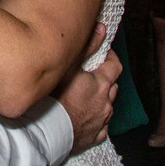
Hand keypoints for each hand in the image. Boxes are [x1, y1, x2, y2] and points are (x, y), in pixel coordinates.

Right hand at [54, 24, 118, 153]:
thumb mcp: (69, 66)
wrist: (48, 133)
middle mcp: (106, 103)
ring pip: (107, 106)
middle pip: (112, 87)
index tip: (104, 55)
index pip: (115, 66)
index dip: (111, 58)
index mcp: (102, 85)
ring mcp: (102, 122)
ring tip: (85, 96)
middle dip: (105, 80)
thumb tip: (102, 28)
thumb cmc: (55, 99)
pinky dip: (96, 120)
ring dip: (100, 100)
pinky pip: (101, 126)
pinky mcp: (95, 137)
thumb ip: (88, 46)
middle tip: (90, 75)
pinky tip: (85, 117)